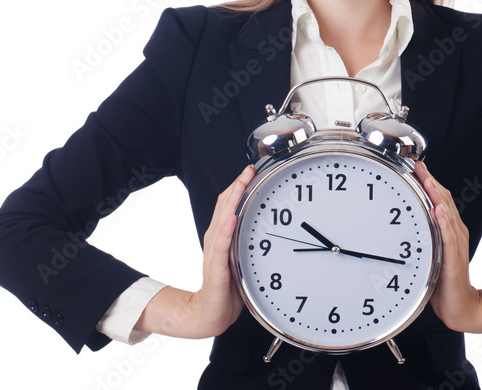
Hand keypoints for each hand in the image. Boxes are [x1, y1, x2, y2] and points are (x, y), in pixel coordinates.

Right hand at [136, 164, 254, 338]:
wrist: (212, 313)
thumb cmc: (230, 287)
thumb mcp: (242, 258)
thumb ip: (248, 240)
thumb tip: (270, 224)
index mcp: (224, 235)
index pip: (230, 203)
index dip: (239, 185)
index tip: (251, 169)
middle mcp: (216, 239)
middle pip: (225, 205)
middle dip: (238, 185)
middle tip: (249, 169)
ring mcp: (215, 251)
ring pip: (223, 219)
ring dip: (233, 200)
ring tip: (241, 183)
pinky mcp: (216, 267)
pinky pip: (221, 245)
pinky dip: (226, 229)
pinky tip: (232, 217)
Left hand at [414, 161, 481, 333]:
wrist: (460, 306)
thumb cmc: (443, 281)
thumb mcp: (431, 253)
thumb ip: (425, 235)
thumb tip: (405, 222)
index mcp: (449, 230)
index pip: (439, 200)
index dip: (429, 182)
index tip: (416, 167)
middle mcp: (454, 234)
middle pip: (443, 202)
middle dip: (431, 183)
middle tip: (418, 166)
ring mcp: (455, 246)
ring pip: (447, 216)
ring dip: (437, 197)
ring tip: (428, 181)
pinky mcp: (453, 260)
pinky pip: (449, 239)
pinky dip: (445, 223)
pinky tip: (439, 212)